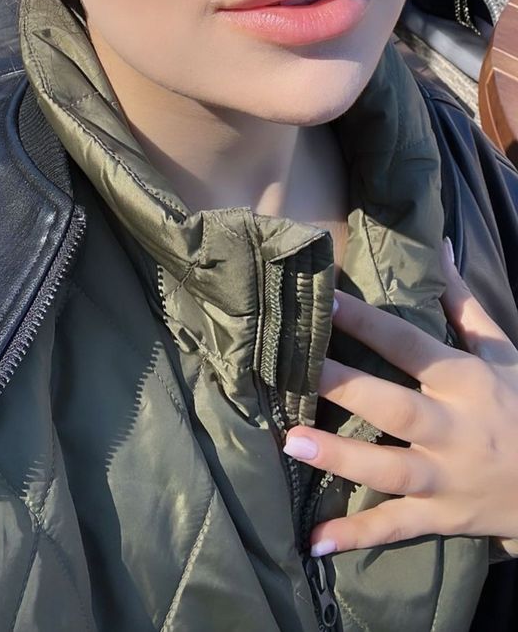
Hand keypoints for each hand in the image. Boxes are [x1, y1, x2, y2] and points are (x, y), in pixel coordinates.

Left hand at [283, 243, 517, 555]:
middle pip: (393, 406)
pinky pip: (396, 527)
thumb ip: (464, 302)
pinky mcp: (443, 516)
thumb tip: (441, 244)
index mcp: (464, 380)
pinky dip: (357, 536)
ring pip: (389, 469)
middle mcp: (454, 428)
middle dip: (344, 387)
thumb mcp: (503, 352)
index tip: (324, 303)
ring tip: (290, 443)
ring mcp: (447, 477)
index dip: (366, 322)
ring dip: (340, 459)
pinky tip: (315, 541)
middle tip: (292, 370)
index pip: (408, 344)